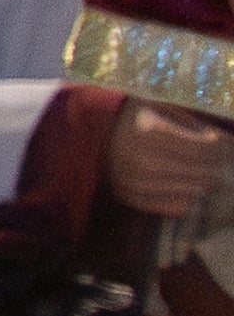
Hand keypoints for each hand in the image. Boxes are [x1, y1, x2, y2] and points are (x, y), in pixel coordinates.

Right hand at [116, 104, 230, 227]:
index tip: (225, 145)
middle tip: (220, 161)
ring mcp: (134, 181)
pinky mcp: (130, 196)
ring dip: (204, 182)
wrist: (96, 132)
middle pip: (199, 171)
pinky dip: (188, 199)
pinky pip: (173, 206)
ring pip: (190, 190)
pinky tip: (191, 189)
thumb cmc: (136, 117)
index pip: (201, 149)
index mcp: (148, 133)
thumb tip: (227, 143)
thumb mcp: (162, 109)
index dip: (220, 148)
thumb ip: (192, 124)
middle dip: (215, 166)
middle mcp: (141, 160)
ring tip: (207, 174)